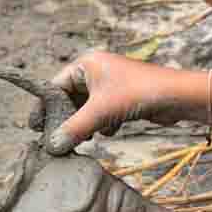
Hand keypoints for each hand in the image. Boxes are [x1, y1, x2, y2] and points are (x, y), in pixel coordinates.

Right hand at [43, 49, 189, 154]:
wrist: (176, 96)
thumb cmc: (138, 94)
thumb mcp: (100, 112)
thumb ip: (73, 128)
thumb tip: (50, 146)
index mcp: (87, 64)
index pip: (55, 85)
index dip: (45, 107)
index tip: (35, 129)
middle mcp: (96, 72)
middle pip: (69, 99)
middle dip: (66, 120)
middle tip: (57, 141)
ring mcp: (109, 86)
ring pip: (85, 110)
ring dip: (85, 125)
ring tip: (86, 137)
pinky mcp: (120, 99)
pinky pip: (100, 115)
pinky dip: (101, 125)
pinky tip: (110, 131)